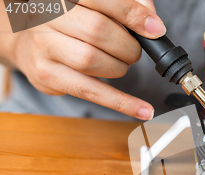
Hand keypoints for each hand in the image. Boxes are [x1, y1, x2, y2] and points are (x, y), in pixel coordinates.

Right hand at [11, 0, 163, 119]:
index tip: (155, 29)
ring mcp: (43, 47)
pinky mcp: (46, 76)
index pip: (102, 1)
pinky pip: (90, 92)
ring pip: (92, 61)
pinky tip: (143, 110)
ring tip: (121, 64)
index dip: (132, 15)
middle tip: (133, 50)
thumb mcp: (92, 4)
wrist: (25, 38)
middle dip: (127, 45)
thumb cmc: (67, 19)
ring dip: (120, 67)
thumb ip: (123, 6)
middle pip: (97, 31)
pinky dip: (122, 103)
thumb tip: (152, 22)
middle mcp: (47, 16)